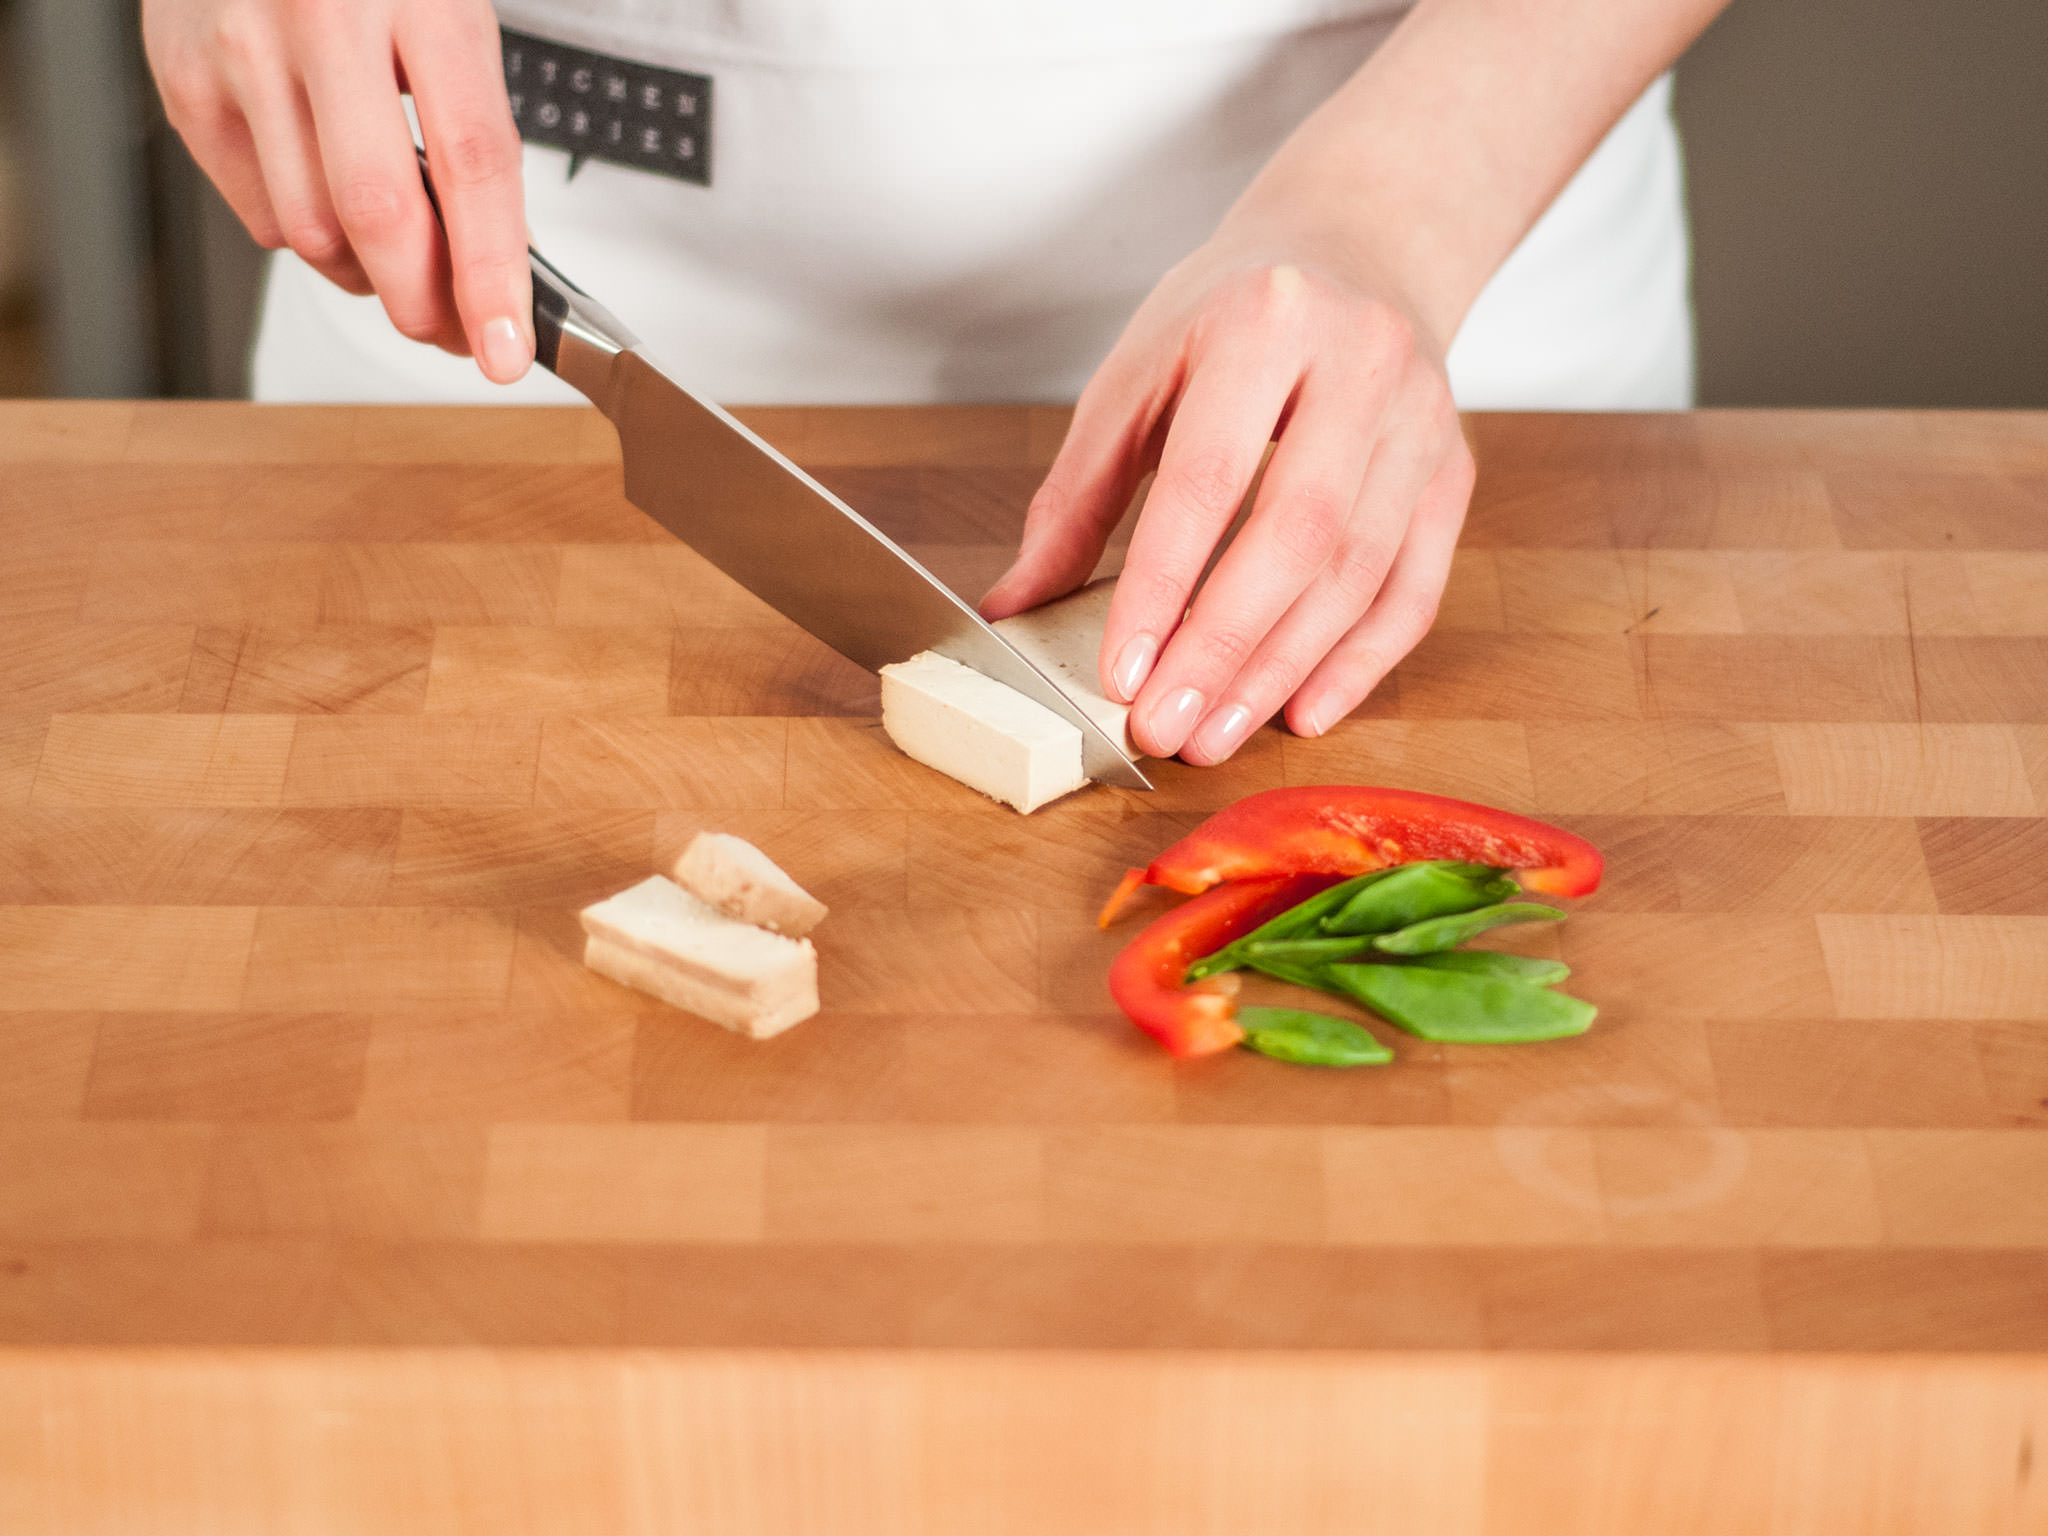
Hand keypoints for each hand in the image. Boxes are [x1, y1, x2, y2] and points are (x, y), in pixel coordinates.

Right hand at [143, 0, 532, 380]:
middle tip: (452, 331)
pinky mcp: (186, 79)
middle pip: (378, 213)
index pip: (473, 163)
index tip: (505, 349)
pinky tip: (325, 191)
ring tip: (392, 252)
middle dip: (422, 303)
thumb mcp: (452, 24)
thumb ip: (474, 139)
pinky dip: (306, 232)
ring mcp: (243, 47)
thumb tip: (491, 271)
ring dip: (365, 274)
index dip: (492, 273)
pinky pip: (259, 213)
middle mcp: (324, 16)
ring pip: (312, 232)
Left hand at [980, 244, 1472, 764]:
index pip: (1208, 477)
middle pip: (1298, 533)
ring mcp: (1422, 419)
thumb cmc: (1230, 316)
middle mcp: (1359, 363)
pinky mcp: (1453, 470)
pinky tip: (1302, 710)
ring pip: (1360, 572)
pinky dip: (1359, 661)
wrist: (1358, 247)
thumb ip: (1075, 495)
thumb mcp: (1137, 376)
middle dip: (1226, 646)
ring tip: (1216, 733)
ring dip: (1284, 670)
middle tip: (1168, 728)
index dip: (1164, 584)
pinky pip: (1414, 587)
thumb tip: (1015, 605)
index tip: (1123, 671)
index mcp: (1264, 322)